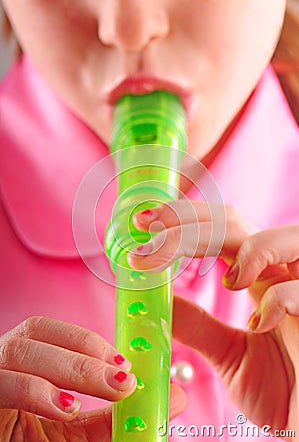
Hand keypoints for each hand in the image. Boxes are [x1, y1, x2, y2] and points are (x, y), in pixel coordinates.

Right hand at [0, 318, 186, 439]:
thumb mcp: (78, 433)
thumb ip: (117, 416)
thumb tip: (175, 396)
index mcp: (24, 363)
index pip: (47, 330)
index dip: (87, 339)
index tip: (124, 362)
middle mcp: (3, 363)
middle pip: (35, 333)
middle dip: (86, 354)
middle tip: (125, 377)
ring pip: (19, 351)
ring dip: (69, 367)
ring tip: (106, 389)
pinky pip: (1, 382)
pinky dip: (36, 390)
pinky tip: (67, 406)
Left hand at [130, 202, 298, 434]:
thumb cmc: (281, 390)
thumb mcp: (228, 354)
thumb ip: (197, 326)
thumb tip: (158, 300)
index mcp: (257, 280)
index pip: (221, 230)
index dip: (183, 220)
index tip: (144, 224)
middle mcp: (280, 276)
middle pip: (238, 223)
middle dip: (190, 221)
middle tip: (151, 229)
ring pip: (285, 238)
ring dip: (244, 248)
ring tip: (225, 281)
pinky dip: (276, 300)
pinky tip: (257, 325)